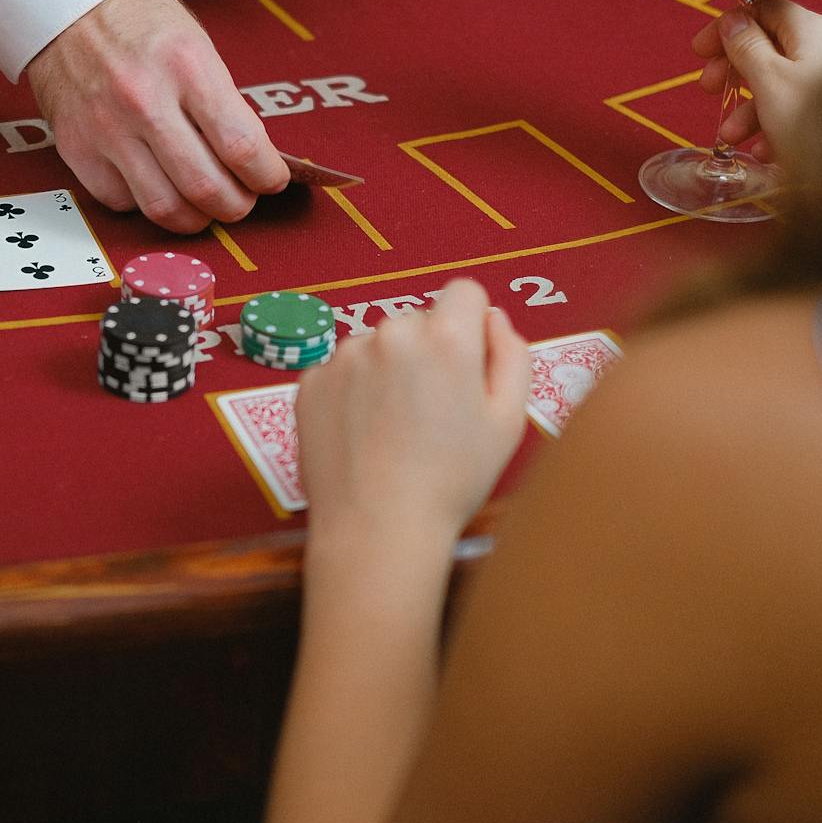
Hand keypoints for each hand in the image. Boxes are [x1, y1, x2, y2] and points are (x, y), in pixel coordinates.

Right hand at [26, 0, 288, 231]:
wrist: (66, 6)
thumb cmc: (137, 22)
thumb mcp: (195, 45)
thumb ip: (222, 102)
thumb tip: (252, 160)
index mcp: (185, 66)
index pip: (241, 146)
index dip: (266, 176)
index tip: (271, 179)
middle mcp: (144, 101)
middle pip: (205, 187)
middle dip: (236, 205)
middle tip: (242, 199)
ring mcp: (107, 130)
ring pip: (164, 208)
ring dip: (196, 217)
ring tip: (205, 205)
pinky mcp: (78, 150)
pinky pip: (123, 202)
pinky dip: (147, 203)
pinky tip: (158, 184)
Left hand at [296, 281, 528, 575]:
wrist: (378, 529)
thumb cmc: (452, 480)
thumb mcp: (509, 420)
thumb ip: (512, 354)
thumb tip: (493, 318)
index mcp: (445, 337)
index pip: (464, 293)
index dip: (471, 326)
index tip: (467, 364)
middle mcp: (389, 333)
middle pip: (418, 321)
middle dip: (428, 351)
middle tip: (431, 411)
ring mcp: (343, 356)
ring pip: (377, 346)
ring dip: (387, 371)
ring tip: (394, 430)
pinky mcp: (309, 381)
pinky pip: (341, 371)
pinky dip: (352, 393)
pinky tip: (363, 435)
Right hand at [693, 0, 821, 161]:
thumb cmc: (818, 121)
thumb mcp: (768, 81)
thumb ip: (746, 47)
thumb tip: (733, 21)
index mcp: (810, 30)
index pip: (763, 10)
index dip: (728, 28)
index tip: (702, 50)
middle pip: (767, 48)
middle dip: (733, 71)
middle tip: (710, 88)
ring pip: (779, 83)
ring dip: (748, 107)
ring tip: (731, 136)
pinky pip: (796, 108)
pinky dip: (772, 124)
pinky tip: (764, 149)